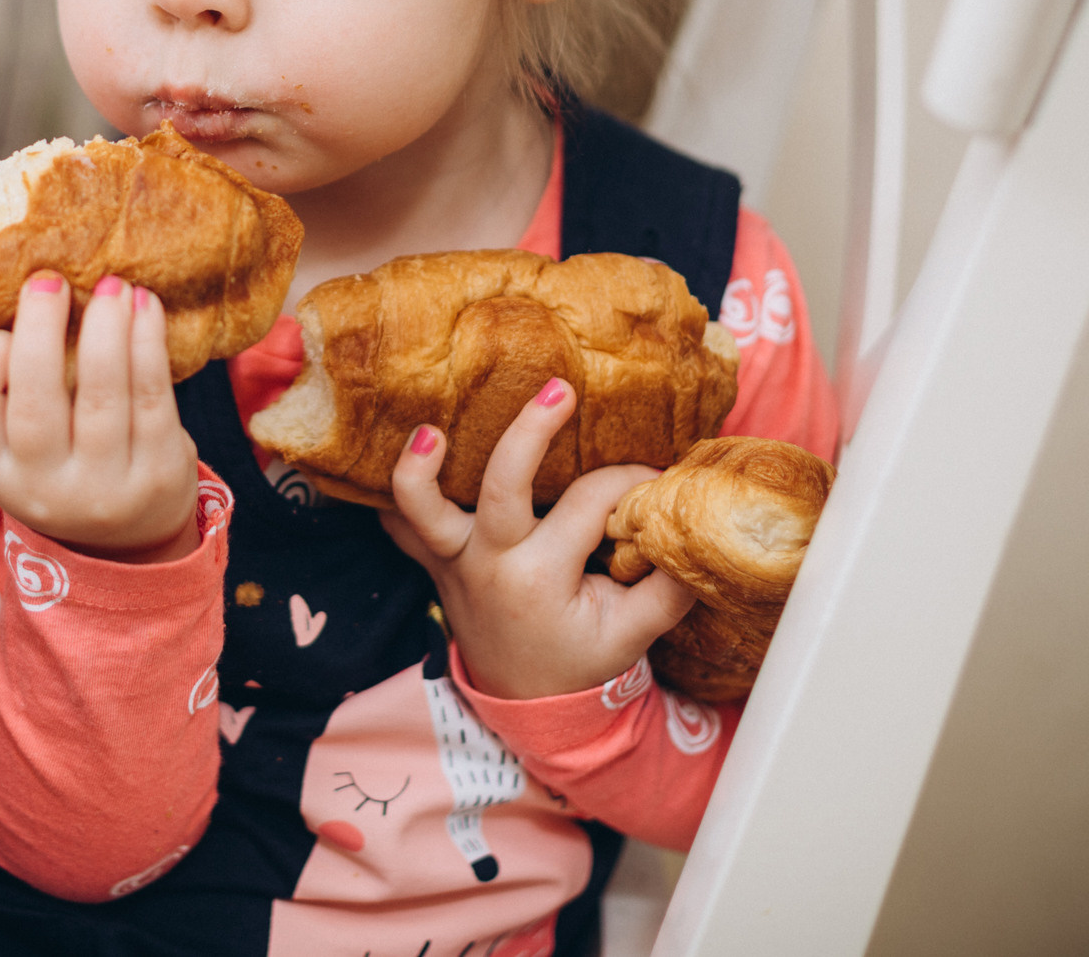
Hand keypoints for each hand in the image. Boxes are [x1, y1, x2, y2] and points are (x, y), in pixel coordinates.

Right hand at [0, 271, 201, 563]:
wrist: (131, 540)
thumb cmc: (67, 463)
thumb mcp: (24, 448)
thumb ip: (13, 392)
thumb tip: (17, 290)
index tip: (3, 329)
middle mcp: (46, 487)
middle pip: (35, 405)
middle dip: (40, 333)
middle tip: (50, 281)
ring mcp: (106, 486)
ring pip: (101, 396)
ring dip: (106, 328)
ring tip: (111, 284)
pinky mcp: (159, 473)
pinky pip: (152, 397)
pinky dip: (148, 344)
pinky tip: (146, 308)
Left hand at [381, 377, 694, 699]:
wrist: (528, 701)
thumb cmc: (580, 658)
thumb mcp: (633, 634)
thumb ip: (668, 587)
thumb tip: (691, 530)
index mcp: (541, 578)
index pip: (590, 504)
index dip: (629, 481)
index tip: (655, 478)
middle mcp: (491, 563)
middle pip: (501, 486)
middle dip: (530, 432)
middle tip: (560, 388)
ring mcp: (453, 561)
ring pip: (422, 511)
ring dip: (417, 470)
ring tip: (428, 430)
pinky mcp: (434, 561)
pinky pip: (401, 527)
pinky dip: (396, 496)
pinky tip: (410, 454)